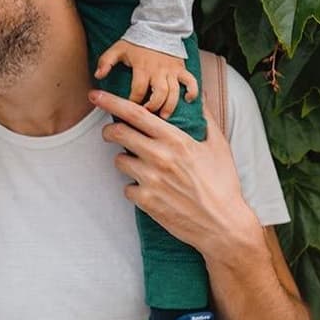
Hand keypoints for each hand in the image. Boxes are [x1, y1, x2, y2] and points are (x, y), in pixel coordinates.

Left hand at [93, 90, 254, 257]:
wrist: (222, 225)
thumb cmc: (223, 184)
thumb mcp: (219, 146)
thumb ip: (206, 117)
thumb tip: (198, 95)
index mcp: (175, 140)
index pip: (135, 114)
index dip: (111, 102)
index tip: (96, 95)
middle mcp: (159, 157)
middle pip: (118, 134)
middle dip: (110, 131)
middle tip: (113, 133)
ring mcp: (150, 180)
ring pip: (119, 161)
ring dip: (125, 159)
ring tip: (141, 165)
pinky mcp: (146, 201)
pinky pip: (126, 188)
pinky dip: (134, 187)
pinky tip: (150, 189)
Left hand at [95, 40, 196, 118]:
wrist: (157, 27)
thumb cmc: (136, 41)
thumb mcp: (117, 49)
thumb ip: (105, 62)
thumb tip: (98, 76)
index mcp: (142, 67)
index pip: (138, 90)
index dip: (133, 102)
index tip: (128, 110)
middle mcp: (158, 70)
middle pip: (158, 94)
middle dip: (153, 107)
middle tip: (148, 116)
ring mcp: (171, 70)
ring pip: (174, 91)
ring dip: (170, 105)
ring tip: (164, 116)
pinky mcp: (181, 68)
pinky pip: (191, 81)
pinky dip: (192, 91)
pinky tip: (188, 100)